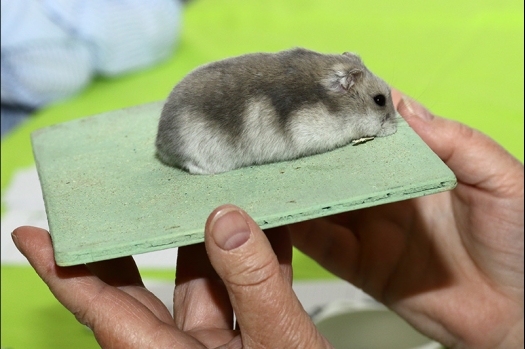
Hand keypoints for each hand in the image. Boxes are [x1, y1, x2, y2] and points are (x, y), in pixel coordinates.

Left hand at [12, 206, 331, 348]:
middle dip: (146, 238)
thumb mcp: (283, 347)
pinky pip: (245, 294)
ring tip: (217, 193)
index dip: (63, 269)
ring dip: (215, 242)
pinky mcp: (252, 343)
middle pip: (147, 289)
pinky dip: (257, 262)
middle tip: (137, 192)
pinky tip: (271, 227)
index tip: (31, 231)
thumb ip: (255, 286)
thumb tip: (227, 221)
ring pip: (204, 285)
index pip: (101, 308)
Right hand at [289, 90, 523, 347]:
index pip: (371, 130)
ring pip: (319, 199)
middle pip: (335, 162)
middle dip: (305, 146)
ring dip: (290, 185)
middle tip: (271, 132)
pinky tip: (272, 213)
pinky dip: (292, 228)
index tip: (311, 94)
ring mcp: (367, 225)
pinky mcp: (357, 262)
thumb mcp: (500, 180)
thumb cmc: (519, 241)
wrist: (514, 314)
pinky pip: (318, 243)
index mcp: (415, 163)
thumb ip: (456, 143)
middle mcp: (383, 190)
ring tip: (259, 168)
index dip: (344, 112)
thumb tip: (402, 106)